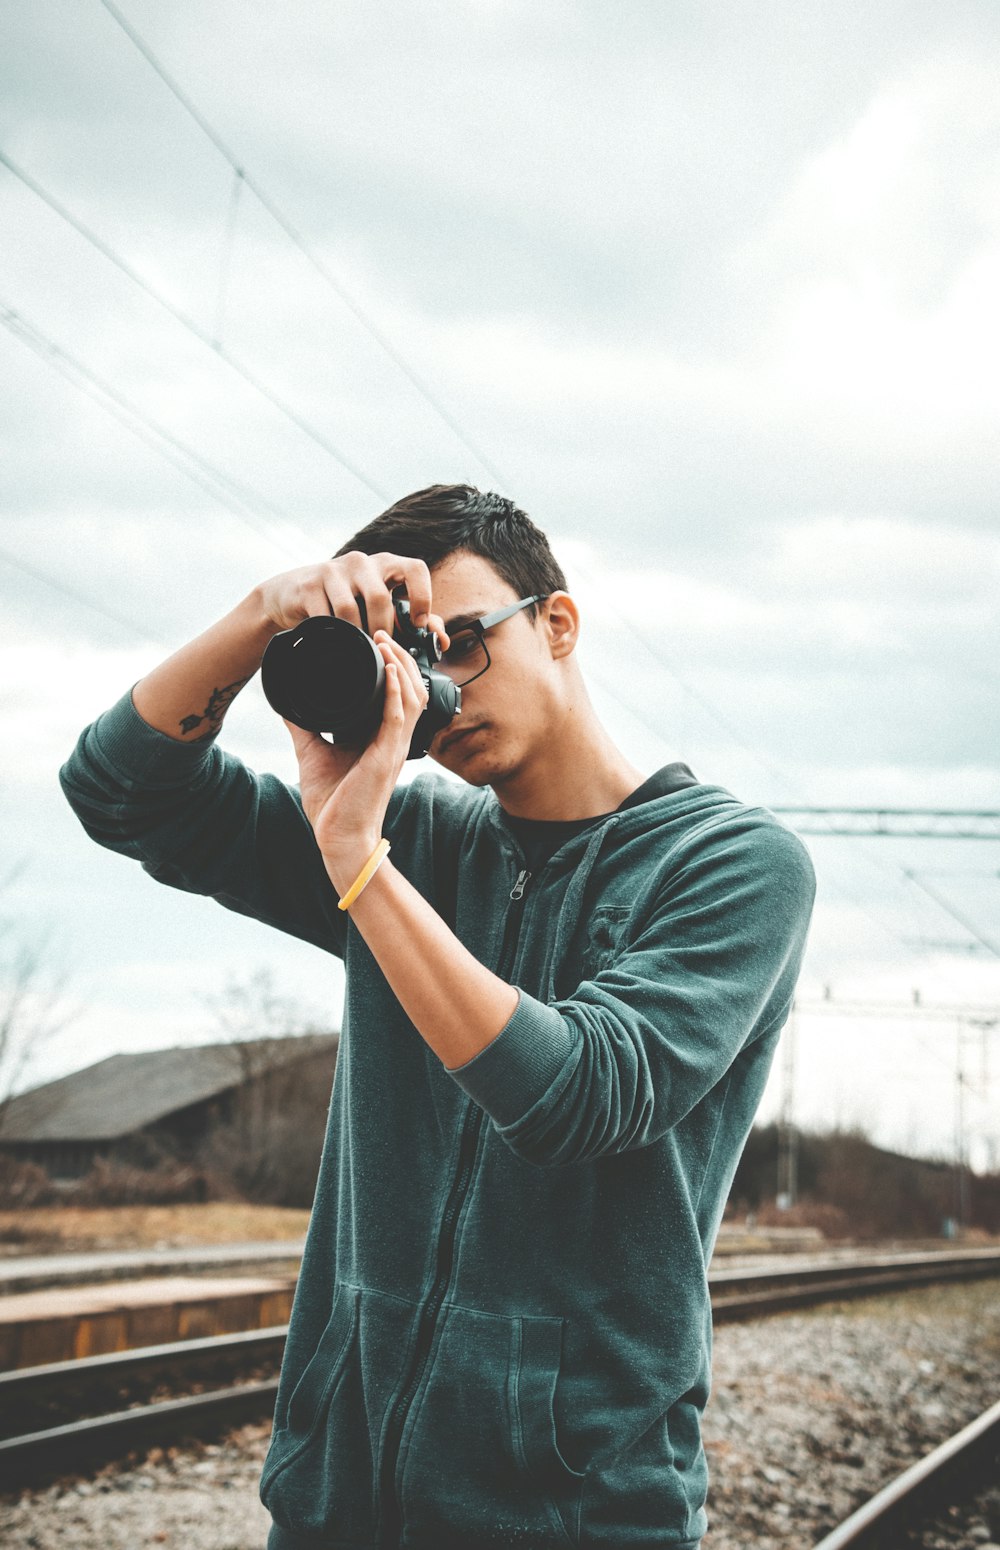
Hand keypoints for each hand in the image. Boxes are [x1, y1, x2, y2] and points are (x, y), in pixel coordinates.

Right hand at [256, 551, 449, 642]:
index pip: (415, 569)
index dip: (422, 596)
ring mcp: (333, 570)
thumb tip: (441, 640)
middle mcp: (362, 562)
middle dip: (381, 628)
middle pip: (379, 596)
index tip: (418, 624)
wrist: (292, 595)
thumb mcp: (377, 606)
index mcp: (386, 565)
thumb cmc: (344, 602)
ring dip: (355, 634)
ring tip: (356, 646)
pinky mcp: (309, 583)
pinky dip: (331, 632)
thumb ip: (411, 620)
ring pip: (350, 608)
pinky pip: (325, 615)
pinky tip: (332, 639)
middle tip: (380, 646)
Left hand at [284, 631, 431, 894]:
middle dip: (400, 657)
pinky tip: (390, 670)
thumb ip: (305, 726)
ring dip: (400, 665)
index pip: (397, 693)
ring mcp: (394, 746)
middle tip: (382, 633)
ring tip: (386, 642)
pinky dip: (396, 689)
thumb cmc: (333, 804)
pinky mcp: (387, 755)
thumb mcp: (314, 753)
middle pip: (412, 687)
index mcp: (380, 737)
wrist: (338, 837)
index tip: (376, 641)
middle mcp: (393, 739)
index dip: (393, 665)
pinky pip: (399, 715)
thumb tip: (287, 703)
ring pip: (411, 695)